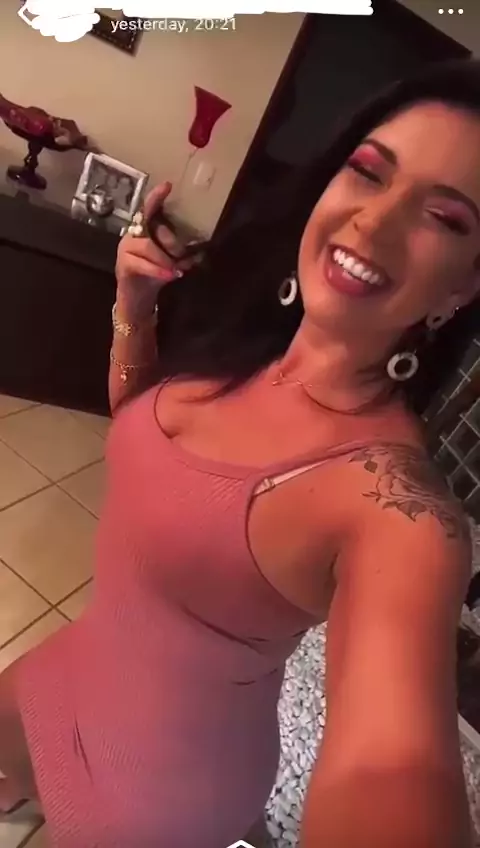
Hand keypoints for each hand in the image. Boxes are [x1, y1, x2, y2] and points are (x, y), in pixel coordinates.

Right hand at [115, 182, 187, 316]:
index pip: (149, 209)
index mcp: (144, 230)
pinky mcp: (123, 265)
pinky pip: (142, 264)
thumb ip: (182, 256)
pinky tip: (169, 276)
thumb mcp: (171, 263)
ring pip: (148, 247)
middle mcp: (132, 235)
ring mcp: (125, 249)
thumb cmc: (154, 275)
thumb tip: (199, 252)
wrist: (137, 298)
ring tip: (176, 270)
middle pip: (153, 228)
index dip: (157, 197)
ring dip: (165, 259)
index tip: (168, 185)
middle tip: (182, 256)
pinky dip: (158, 271)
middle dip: (171, 241)